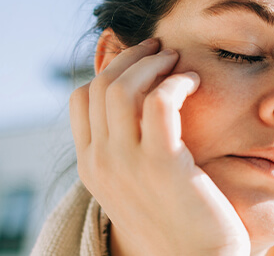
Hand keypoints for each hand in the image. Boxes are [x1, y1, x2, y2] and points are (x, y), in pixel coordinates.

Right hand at [70, 38, 249, 255]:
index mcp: (91, 167)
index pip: (81, 99)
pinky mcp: (164, 164)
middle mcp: (102, 163)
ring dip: (153, 63)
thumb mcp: (141, 184)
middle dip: (132, 58)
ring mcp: (128, 163)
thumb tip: (142, 112)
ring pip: (125, 87)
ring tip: (177, 61)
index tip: (140, 62)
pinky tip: (193, 82)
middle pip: (102, 85)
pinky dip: (175, 81)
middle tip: (161, 50)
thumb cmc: (179, 223)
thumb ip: (132, 151)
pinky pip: (160, 101)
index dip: (110, 71)